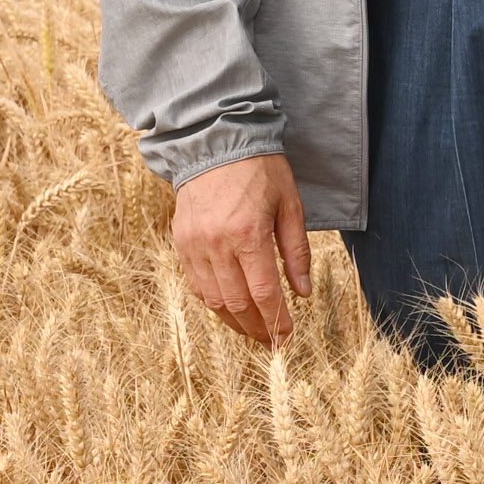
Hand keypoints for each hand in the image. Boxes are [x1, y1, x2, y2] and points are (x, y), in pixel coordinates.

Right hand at [168, 152, 311, 348]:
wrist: (215, 141)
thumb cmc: (261, 170)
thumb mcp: (290, 205)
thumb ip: (297, 252)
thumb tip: (303, 293)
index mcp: (248, 233)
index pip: (263, 293)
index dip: (276, 321)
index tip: (287, 336)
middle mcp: (217, 243)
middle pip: (237, 303)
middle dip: (257, 328)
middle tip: (272, 342)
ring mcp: (194, 244)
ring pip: (213, 299)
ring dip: (234, 322)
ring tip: (253, 331)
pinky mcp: (181, 242)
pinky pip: (196, 284)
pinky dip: (214, 302)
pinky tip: (230, 309)